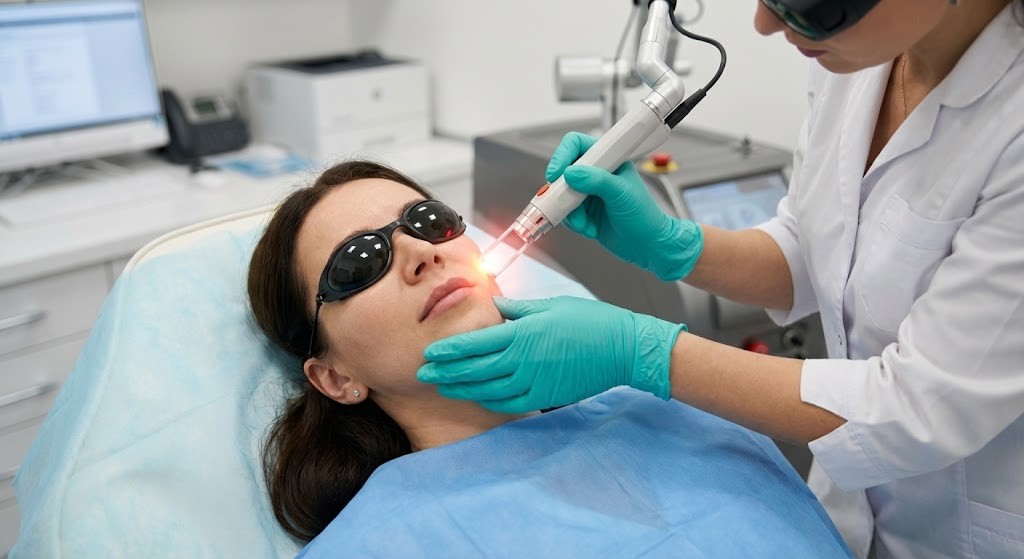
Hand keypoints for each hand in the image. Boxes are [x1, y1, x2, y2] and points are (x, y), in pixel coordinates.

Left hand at [417, 296, 684, 413]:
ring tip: (444, 386)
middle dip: (445, 372)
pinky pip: (509, 403)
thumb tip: (494, 307)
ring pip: (487, 389)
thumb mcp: (549, 306)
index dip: (448, 350)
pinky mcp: (545, 395)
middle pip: (474, 369)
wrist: (622, 348)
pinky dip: (489, 401)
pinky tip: (478, 397)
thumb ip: (517, 310)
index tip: (430, 352)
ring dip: (462, 388)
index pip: (474, 344)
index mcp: (522, 334)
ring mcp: (533, 381)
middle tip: (424, 373)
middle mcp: (523, 360)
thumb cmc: (589, 322)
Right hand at [548, 132, 703, 280]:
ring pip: (561, 195)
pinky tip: (589, 229)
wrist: (646, 244)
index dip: (563, 155)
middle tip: (564, 202)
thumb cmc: (644, 215)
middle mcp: (595, 173)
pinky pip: (565, 212)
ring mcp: (587, 192)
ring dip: (570, 212)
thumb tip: (570, 173)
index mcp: (608, 159)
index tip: (557, 173)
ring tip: (585, 223)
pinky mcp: (583, 211)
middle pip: (563, 171)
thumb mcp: (622, 193)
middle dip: (562, 190)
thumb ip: (597, 181)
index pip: (577, 144)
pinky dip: (573, 222)